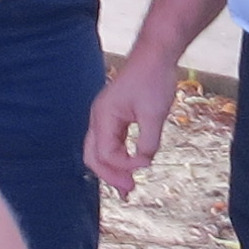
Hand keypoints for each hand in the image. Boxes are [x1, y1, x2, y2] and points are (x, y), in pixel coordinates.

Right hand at [84, 55, 176, 196]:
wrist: (155, 56)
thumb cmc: (153, 79)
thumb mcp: (155, 114)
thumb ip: (148, 143)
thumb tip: (144, 163)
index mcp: (103, 116)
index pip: (105, 153)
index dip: (124, 165)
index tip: (145, 165)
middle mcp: (98, 118)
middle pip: (93, 156)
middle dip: (109, 175)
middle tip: (128, 192)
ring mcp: (104, 117)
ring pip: (100, 151)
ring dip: (113, 168)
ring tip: (128, 187)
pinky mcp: (114, 116)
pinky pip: (111, 142)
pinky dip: (119, 157)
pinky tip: (131, 166)